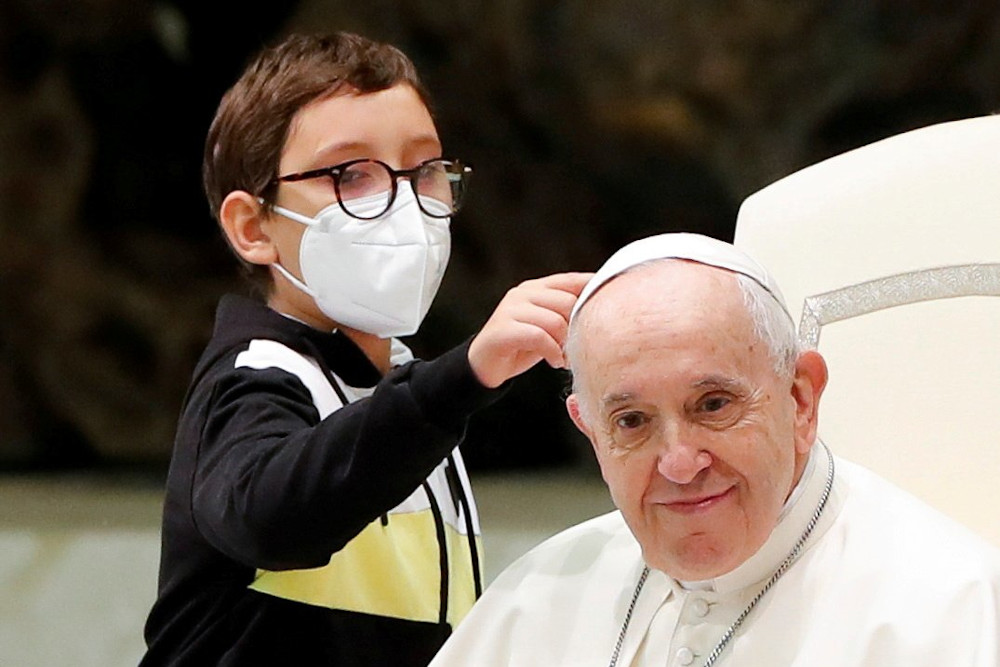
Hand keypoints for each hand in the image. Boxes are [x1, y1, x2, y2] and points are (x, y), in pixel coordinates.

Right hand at [467, 272, 593, 387]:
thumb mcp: (547, 326)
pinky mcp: (502, 329)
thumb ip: (565, 314)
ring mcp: (510, 309)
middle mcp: (522, 293)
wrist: (485, 365)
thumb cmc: (521, 345)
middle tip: (579, 347)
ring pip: (554, 320)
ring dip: (565, 343)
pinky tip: (554, 362)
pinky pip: (538, 336)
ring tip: (565, 358)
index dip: (593, 289)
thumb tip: (600, 309)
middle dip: (577, 327)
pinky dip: (552, 351)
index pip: (571, 280)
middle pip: (566, 302)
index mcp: (535, 287)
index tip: (613, 304)